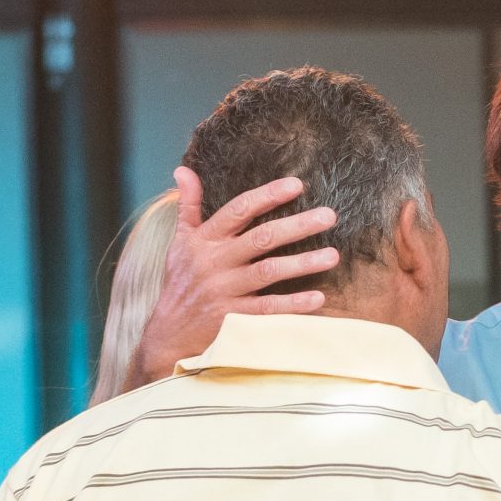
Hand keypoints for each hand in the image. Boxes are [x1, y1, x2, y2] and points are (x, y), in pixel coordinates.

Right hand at [128, 169, 341, 387]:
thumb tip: (183, 169)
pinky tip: (318, 297)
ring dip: (302, 263)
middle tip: (329, 216)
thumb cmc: (180, 280)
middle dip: (297, 226)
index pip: (239, 210)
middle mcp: (216, 262)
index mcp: (205, 239)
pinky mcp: (233, 318)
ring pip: (268, 272)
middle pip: (261, 238)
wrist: (168, 331)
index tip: (296, 185)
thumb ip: (187, 205)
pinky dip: (293, 304)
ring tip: (333, 255)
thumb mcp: (180, 240)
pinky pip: (267, 309)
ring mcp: (225, 290)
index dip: (267, 196)